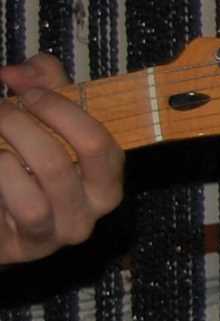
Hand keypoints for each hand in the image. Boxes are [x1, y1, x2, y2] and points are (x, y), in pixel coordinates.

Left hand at [0, 55, 125, 266]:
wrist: (1, 219)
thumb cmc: (27, 163)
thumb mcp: (46, 119)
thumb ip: (43, 84)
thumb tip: (17, 72)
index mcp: (107, 178)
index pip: (98, 142)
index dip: (59, 110)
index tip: (28, 93)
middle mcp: (92, 211)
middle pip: (56, 162)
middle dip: (18, 127)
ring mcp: (59, 233)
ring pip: (30, 193)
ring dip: (3, 152)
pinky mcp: (27, 248)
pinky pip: (14, 207)